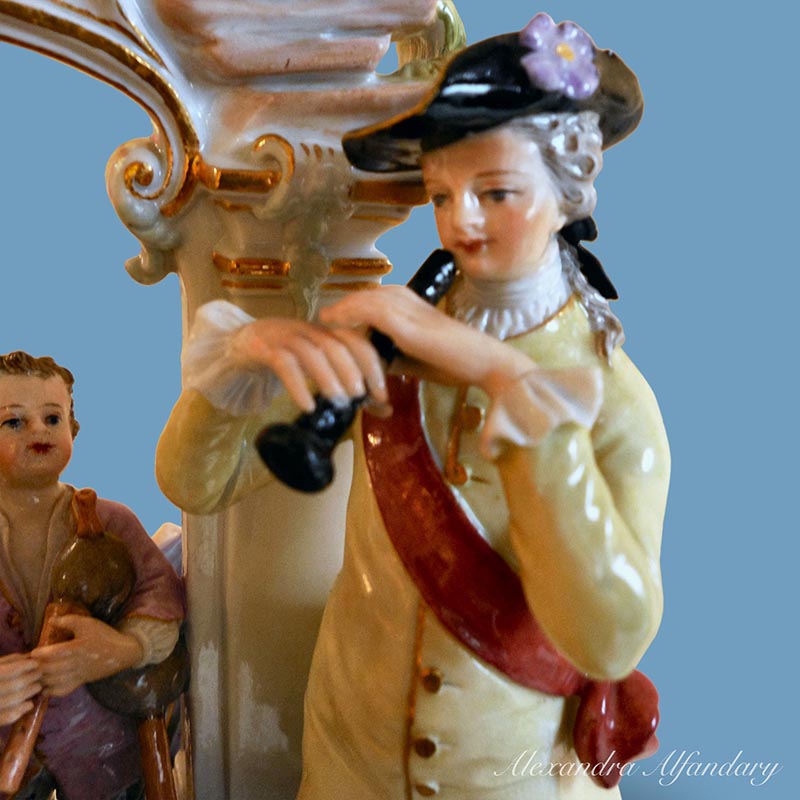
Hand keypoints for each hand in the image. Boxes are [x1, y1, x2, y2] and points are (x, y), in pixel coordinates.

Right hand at [0, 653, 41, 724]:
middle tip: (39, 674)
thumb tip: (27, 657)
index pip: (10, 670)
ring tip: (37, 687)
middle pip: (16, 685)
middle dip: (31, 678)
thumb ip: (7, 662)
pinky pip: (8, 716)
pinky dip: (21, 710)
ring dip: (30, 693)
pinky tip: (29, 704)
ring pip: (14, 700)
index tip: (35, 663)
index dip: (26, 666)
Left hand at [32, 615, 142, 697]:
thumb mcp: (88, 623)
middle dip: (38, 667)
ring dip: (42, 679)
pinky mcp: (80, 682)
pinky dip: (51, 690)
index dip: (40, 654)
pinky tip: (45, 686)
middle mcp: (76, 663)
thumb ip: (69, 621)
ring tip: (34, 674)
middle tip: (29, 664)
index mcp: (78, 647)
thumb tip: (51, 621)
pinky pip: (62, 690)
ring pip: (54, 681)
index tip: (33, 652)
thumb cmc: (104, 636)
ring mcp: (78, 675)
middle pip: (51, 669)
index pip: (54, 653)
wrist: (122, 652)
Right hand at [230, 318, 387, 411]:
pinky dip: (297, 386)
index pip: (356, 342)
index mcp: (326, 333)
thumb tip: (385, 410)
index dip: (372, 366)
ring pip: (311, 353)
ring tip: (338, 402)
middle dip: (352, 371)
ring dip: (327, 378)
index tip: (382, 394)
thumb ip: (349, 385)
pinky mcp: (263, 348)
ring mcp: (285, 337)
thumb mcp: (320, 367)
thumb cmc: (289, 357)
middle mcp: (309, 331)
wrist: (240, 342)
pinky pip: (283, 364)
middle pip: (335, 345)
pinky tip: (307, 405)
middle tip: (360, 397)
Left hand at [321, 286, 535, 394]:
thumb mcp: (416, 359)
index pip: (379, 298)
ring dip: (344, 308)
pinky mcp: (408, 324)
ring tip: (325, 319)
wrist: (485, 363)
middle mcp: (411, 301)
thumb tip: (369, 362)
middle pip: (371, 295)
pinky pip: (371, 313)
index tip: (337, 317)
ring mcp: (410, 310)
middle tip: (325, 316)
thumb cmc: (457, 363)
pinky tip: (335, 323)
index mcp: (416, 306)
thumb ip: (394, 355)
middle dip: (347, 304)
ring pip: (367, 300)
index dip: (357, 305)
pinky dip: (351, 314)